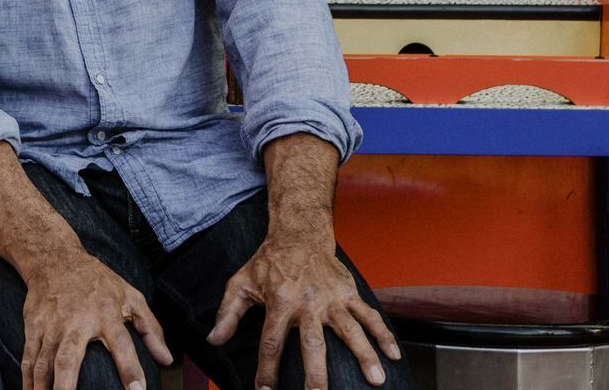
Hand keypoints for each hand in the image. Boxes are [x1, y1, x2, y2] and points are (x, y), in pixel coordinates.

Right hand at [20, 252, 171, 389]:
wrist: (55, 258)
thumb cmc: (97, 281)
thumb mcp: (131, 296)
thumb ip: (151, 329)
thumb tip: (167, 359)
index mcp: (106, 314)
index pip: (121, 345)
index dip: (129, 368)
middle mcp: (76, 322)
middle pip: (68, 358)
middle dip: (67, 386)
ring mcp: (51, 326)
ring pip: (44, 363)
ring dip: (43, 389)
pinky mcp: (34, 327)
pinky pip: (29, 358)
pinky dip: (28, 380)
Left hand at [207, 236, 400, 389]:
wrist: (299, 233)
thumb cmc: (268, 262)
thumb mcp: (241, 282)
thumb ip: (228, 313)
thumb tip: (213, 340)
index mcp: (279, 302)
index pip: (271, 342)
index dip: (267, 370)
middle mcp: (307, 303)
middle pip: (313, 344)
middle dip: (317, 375)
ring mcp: (332, 299)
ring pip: (351, 330)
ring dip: (365, 355)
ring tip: (376, 380)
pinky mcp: (349, 294)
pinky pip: (370, 316)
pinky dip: (384, 335)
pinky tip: (394, 356)